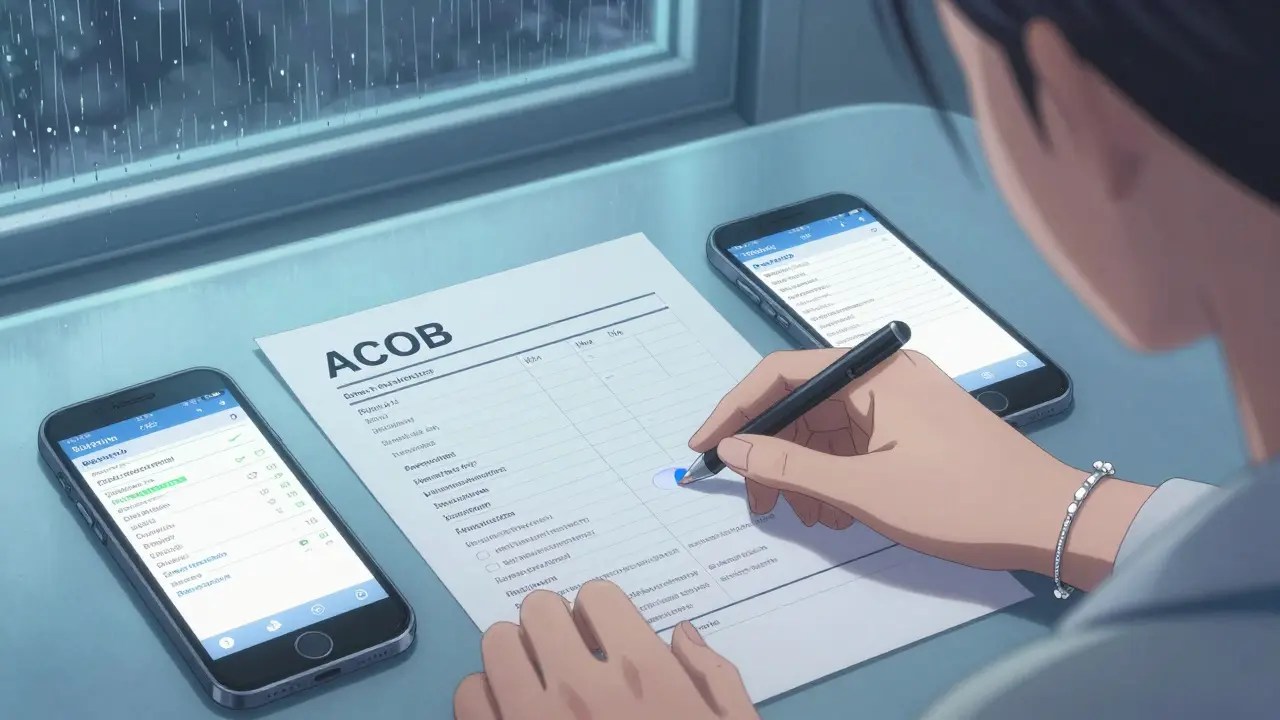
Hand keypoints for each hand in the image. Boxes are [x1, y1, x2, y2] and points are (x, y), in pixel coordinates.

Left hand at [454, 581, 758, 719]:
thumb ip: (714, 680)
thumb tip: (681, 636)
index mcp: (646, 678)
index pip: (598, 596)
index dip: (603, 614)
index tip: (607, 637)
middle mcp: (581, 689)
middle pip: (538, 610)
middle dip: (553, 626)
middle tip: (568, 654)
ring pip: (495, 646)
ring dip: (515, 657)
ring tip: (534, 683)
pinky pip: (468, 698)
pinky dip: (485, 699)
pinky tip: (511, 717)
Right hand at [689, 349, 1153, 586]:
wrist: (1052, 520)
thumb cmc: (960, 500)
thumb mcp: (865, 489)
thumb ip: (790, 465)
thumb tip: (729, 447)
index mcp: (872, 372)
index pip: (779, 373)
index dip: (733, 410)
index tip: (701, 447)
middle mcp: (884, 375)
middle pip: (801, 403)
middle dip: (772, 453)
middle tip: (757, 503)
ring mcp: (902, 400)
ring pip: (826, 428)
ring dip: (804, 472)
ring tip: (807, 518)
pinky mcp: (916, 426)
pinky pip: (855, 442)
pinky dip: (835, 475)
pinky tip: (836, 513)